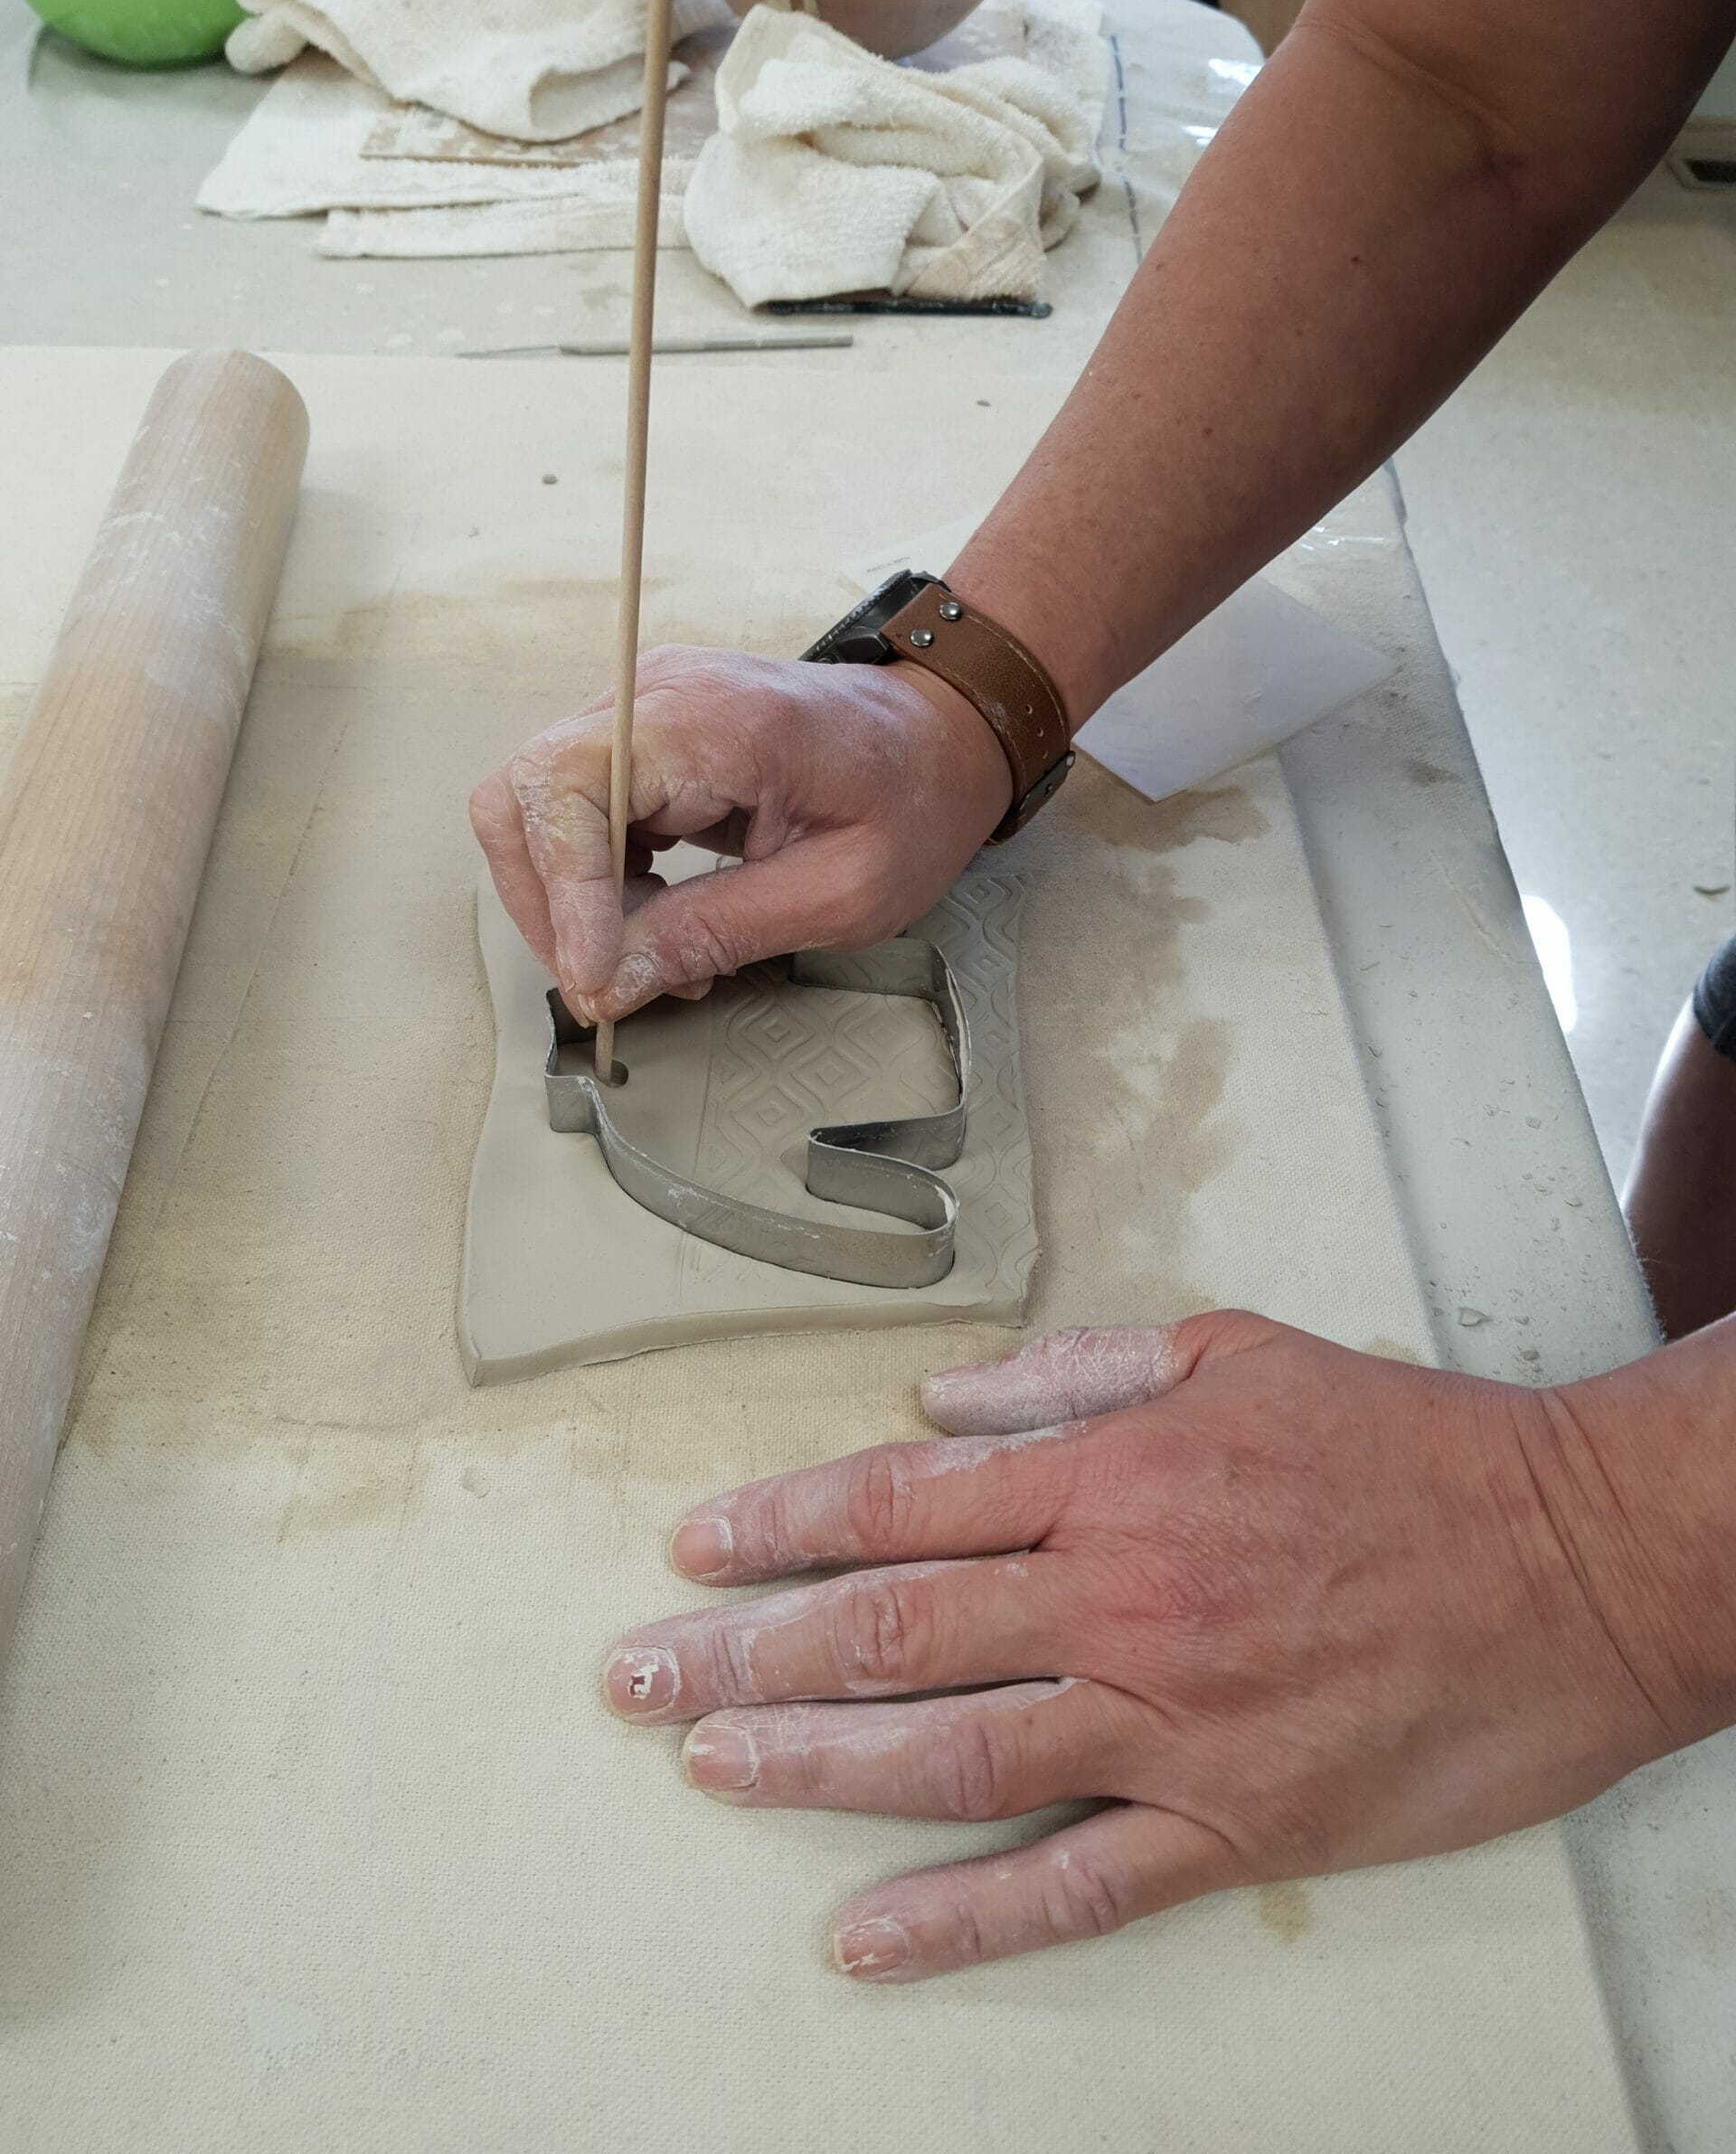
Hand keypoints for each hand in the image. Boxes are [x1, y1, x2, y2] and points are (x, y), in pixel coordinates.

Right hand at [470, 646, 1010, 1020]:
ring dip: (568, 900)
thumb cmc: (913, 798)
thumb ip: (717, 931)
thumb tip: (610, 982)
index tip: (593, 977)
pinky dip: (593, 882)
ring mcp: (643, 709)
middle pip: (524, 793)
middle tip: (605, 982)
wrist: (944, 735)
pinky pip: (574, 813)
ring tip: (646, 957)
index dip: (566, 894)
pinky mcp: (643, 739)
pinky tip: (654, 922)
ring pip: (534, 807)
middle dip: (549, 905)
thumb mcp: (840, 893)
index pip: (572, 789)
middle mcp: (658, 695)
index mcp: (716, 720)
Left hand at [604, 1312, 1692, 1981]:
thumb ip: (1074, 1373)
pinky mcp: (1235, 1821)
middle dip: (743, 1655)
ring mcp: (1171, 1718)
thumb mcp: (1235, 1355)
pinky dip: (961, 1921)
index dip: (780, 1528)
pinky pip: (1073, 1882)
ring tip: (703, 1772)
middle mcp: (1119, 1596)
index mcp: (1113, 1476)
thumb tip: (938, 1404)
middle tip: (633, 1679)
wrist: (1575, 1559)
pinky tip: (866, 1941)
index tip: (692, 1551)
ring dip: (810, 1768)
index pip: (899, 1505)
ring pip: (951, 1754)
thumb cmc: (1408, 1448)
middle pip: (889, 1631)